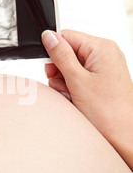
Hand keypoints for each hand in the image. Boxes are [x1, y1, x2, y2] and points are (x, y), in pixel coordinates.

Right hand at [42, 29, 132, 168]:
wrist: (123, 136)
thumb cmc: (108, 112)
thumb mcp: (77, 80)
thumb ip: (61, 56)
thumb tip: (49, 36)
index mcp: (102, 48)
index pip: (67, 36)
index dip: (54, 53)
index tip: (52, 69)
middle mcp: (106, 54)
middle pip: (69, 51)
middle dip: (60, 70)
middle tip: (65, 86)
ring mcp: (105, 67)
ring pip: (72, 66)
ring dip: (65, 81)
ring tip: (73, 95)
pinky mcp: (103, 80)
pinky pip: (80, 77)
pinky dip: (74, 87)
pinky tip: (78, 98)